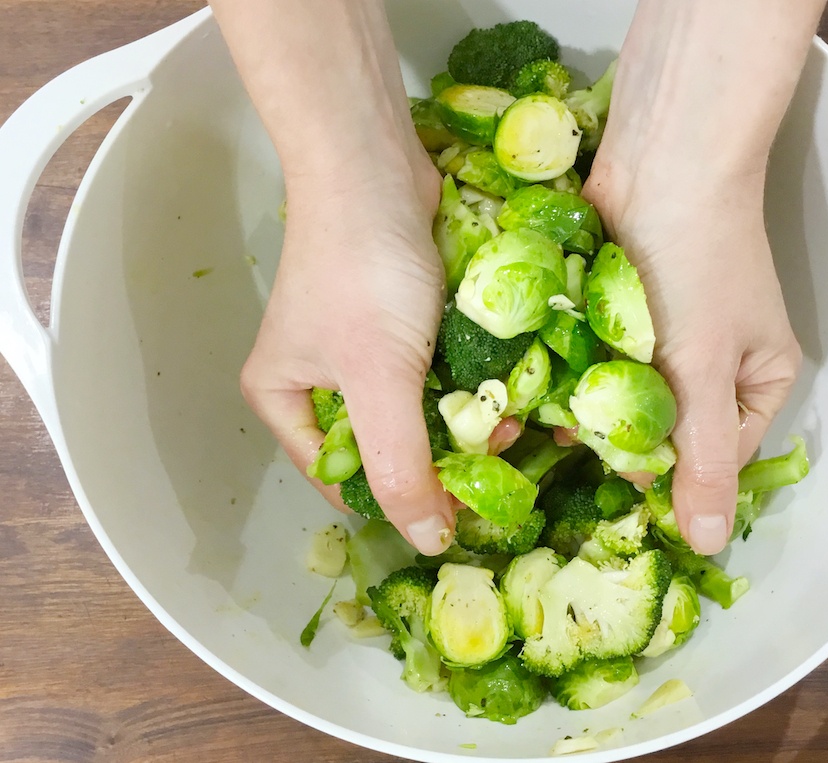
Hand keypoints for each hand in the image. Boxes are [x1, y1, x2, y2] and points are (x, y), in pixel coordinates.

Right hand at [210, 0, 456, 554]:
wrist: (376, 165)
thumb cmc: (363, 273)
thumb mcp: (379, 378)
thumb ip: (400, 464)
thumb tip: (429, 542)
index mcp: (286, 403)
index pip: (346, 481)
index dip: (402, 502)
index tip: (463, 512)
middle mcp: (318, 381)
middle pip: (387, 446)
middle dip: (444, 454)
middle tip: (499, 449)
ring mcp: (363, 349)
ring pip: (420, 408)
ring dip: (466, 417)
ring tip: (510, 416)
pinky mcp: (403, 320)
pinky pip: (438, 369)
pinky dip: (471, 379)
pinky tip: (509, 383)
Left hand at [584, 127, 800, 557]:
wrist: (662, 158)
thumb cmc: (695, 263)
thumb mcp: (705, 370)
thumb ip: (704, 460)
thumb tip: (710, 546)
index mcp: (758, 382)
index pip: (715, 458)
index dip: (670, 476)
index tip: (618, 483)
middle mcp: (718, 362)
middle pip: (668, 428)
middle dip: (624, 435)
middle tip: (577, 439)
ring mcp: (670, 333)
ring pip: (628, 393)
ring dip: (595, 402)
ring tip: (556, 412)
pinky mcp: (626, 308)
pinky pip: (603, 356)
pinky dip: (581, 366)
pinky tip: (548, 379)